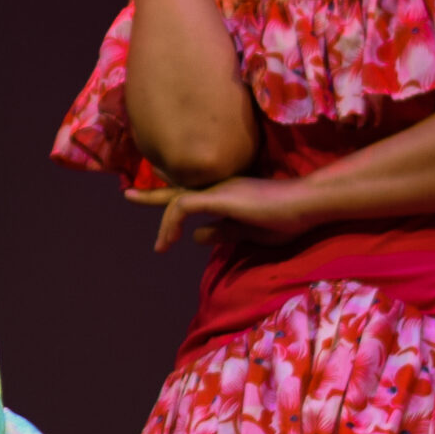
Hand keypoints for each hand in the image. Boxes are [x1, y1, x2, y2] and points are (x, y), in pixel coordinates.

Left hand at [126, 176, 315, 250]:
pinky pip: (184, 207)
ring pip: (178, 201)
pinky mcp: (220, 197)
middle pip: (177, 191)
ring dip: (165, 224)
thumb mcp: (247, 232)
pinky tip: (169, 240)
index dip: (169, 199)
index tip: (149, 199)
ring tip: (161, 247)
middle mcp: (217, 186)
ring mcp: (218, 189)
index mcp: (224, 193)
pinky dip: (172, 222)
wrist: (306, 205)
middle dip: (151, 196)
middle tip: (128, 195)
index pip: (190, 195)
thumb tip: (195, 237)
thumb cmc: (284, 218)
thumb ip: (221, 232)